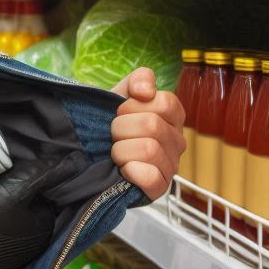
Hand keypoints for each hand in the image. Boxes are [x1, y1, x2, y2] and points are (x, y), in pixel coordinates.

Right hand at [0, 155, 81, 268]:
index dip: (26, 179)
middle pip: (25, 206)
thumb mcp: (16, 187)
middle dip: (12, 194)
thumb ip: (48, 173)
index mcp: (44, 230)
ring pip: (9, 218)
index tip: (8, 172)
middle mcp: (31, 247)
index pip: (43, 192)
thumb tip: (78, 160)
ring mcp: (8, 255)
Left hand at [111, 66, 184, 200]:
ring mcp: (171, 166)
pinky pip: (150, 177)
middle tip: (114, 135)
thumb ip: (139, 79)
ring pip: (149, 149)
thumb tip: (145, 91)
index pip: (165, 102)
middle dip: (121, 128)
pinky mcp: (160, 188)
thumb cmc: (111, 123)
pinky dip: (131, 171)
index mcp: (173, 117)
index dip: (134, 105)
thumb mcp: (122, 94)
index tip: (120, 111)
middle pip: (152, 125)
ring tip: (116, 153)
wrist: (91, 154)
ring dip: (121, 150)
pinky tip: (123, 170)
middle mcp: (177, 141)